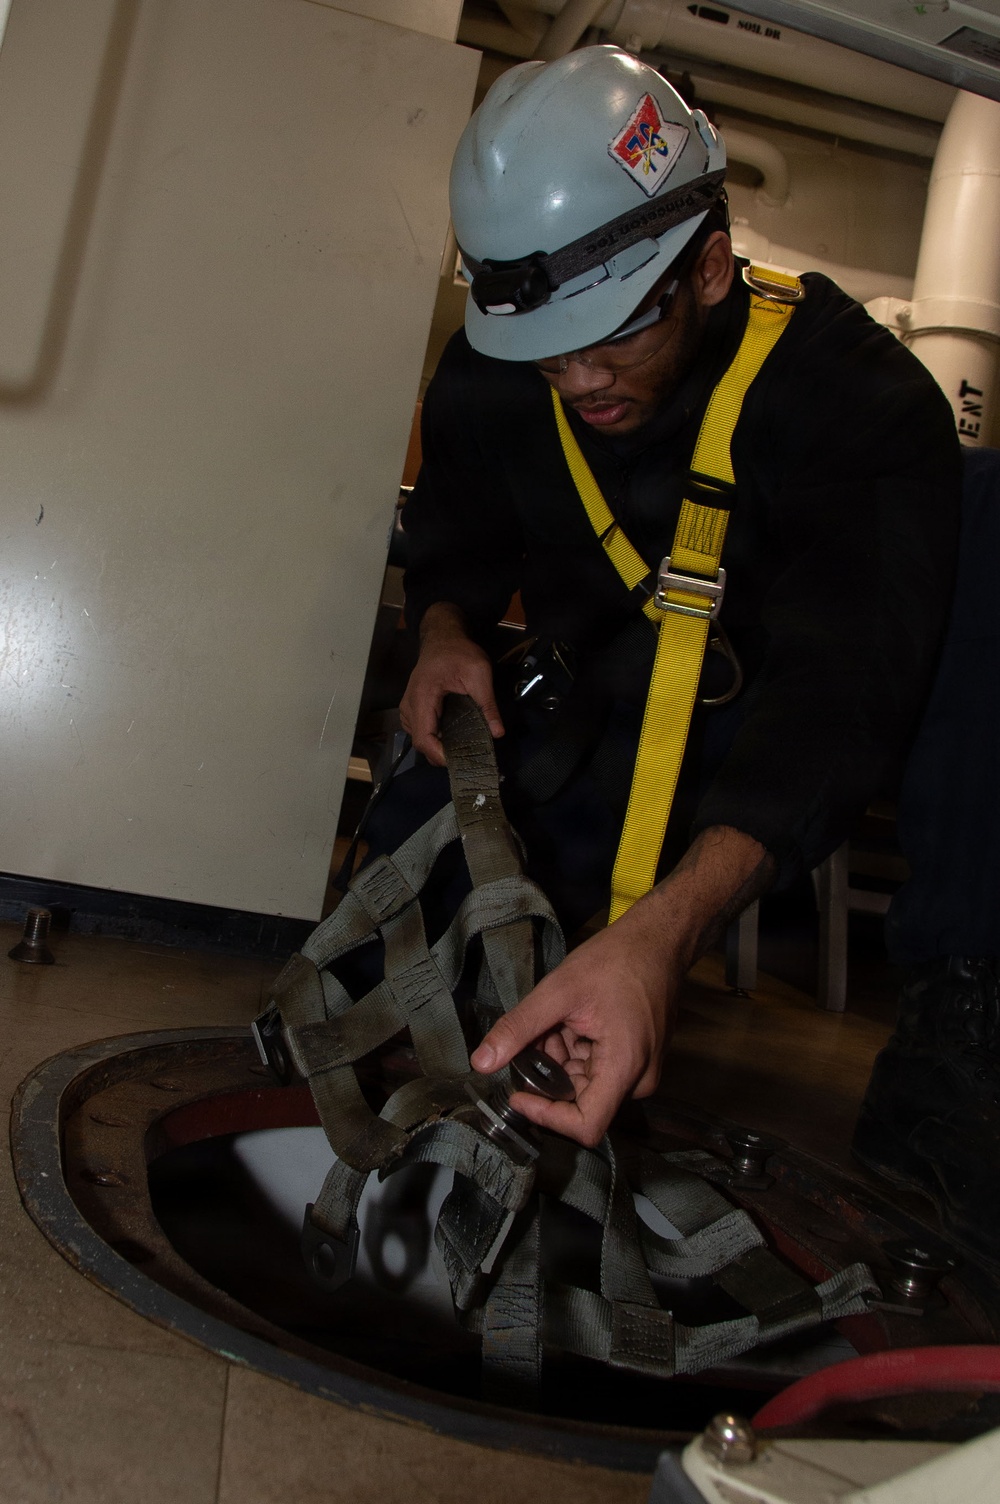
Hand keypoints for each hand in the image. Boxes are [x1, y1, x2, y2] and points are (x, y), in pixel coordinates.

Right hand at [400, 603, 503, 766]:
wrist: (443, 638)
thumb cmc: (459, 652)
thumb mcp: (479, 673)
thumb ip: (487, 704)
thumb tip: (498, 732)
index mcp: (422, 697)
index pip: (424, 738)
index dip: (440, 755)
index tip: (462, 760)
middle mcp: (409, 705)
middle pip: (421, 743)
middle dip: (443, 754)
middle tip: (469, 757)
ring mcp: (408, 708)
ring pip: (420, 739)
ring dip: (439, 747)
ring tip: (464, 748)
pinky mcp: (412, 709)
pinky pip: (421, 731)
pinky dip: (435, 738)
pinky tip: (454, 737)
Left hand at [469, 827, 773, 1145]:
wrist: (658, 940)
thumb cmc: (616, 961)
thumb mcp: (558, 991)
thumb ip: (519, 1029)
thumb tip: (481, 1063)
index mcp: (625, 1068)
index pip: (585, 1126)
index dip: (547, 1116)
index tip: (518, 1094)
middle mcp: (638, 1080)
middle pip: (581, 1101)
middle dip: (549, 1075)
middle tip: (536, 1035)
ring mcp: (641, 1071)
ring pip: (586, 1085)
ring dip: (560, 1060)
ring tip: (556, 1020)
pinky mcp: (638, 1061)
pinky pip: (599, 1071)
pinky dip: (575, 1052)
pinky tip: (570, 1021)